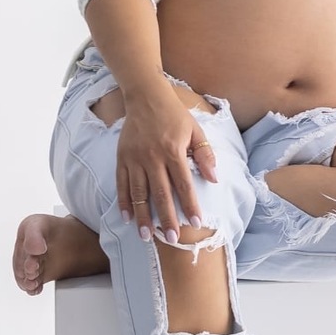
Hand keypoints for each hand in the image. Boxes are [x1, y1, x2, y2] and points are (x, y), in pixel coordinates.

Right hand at [116, 87, 217, 243]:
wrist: (145, 96)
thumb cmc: (174, 115)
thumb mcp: (195, 130)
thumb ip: (204, 155)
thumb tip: (214, 179)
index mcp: (173, 150)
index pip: (183, 184)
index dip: (190, 204)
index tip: (195, 222)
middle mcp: (152, 157)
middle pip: (160, 193)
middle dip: (166, 218)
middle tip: (172, 238)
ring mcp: (134, 159)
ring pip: (138, 193)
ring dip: (143, 216)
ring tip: (147, 236)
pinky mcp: (121, 158)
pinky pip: (121, 184)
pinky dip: (124, 202)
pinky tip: (127, 218)